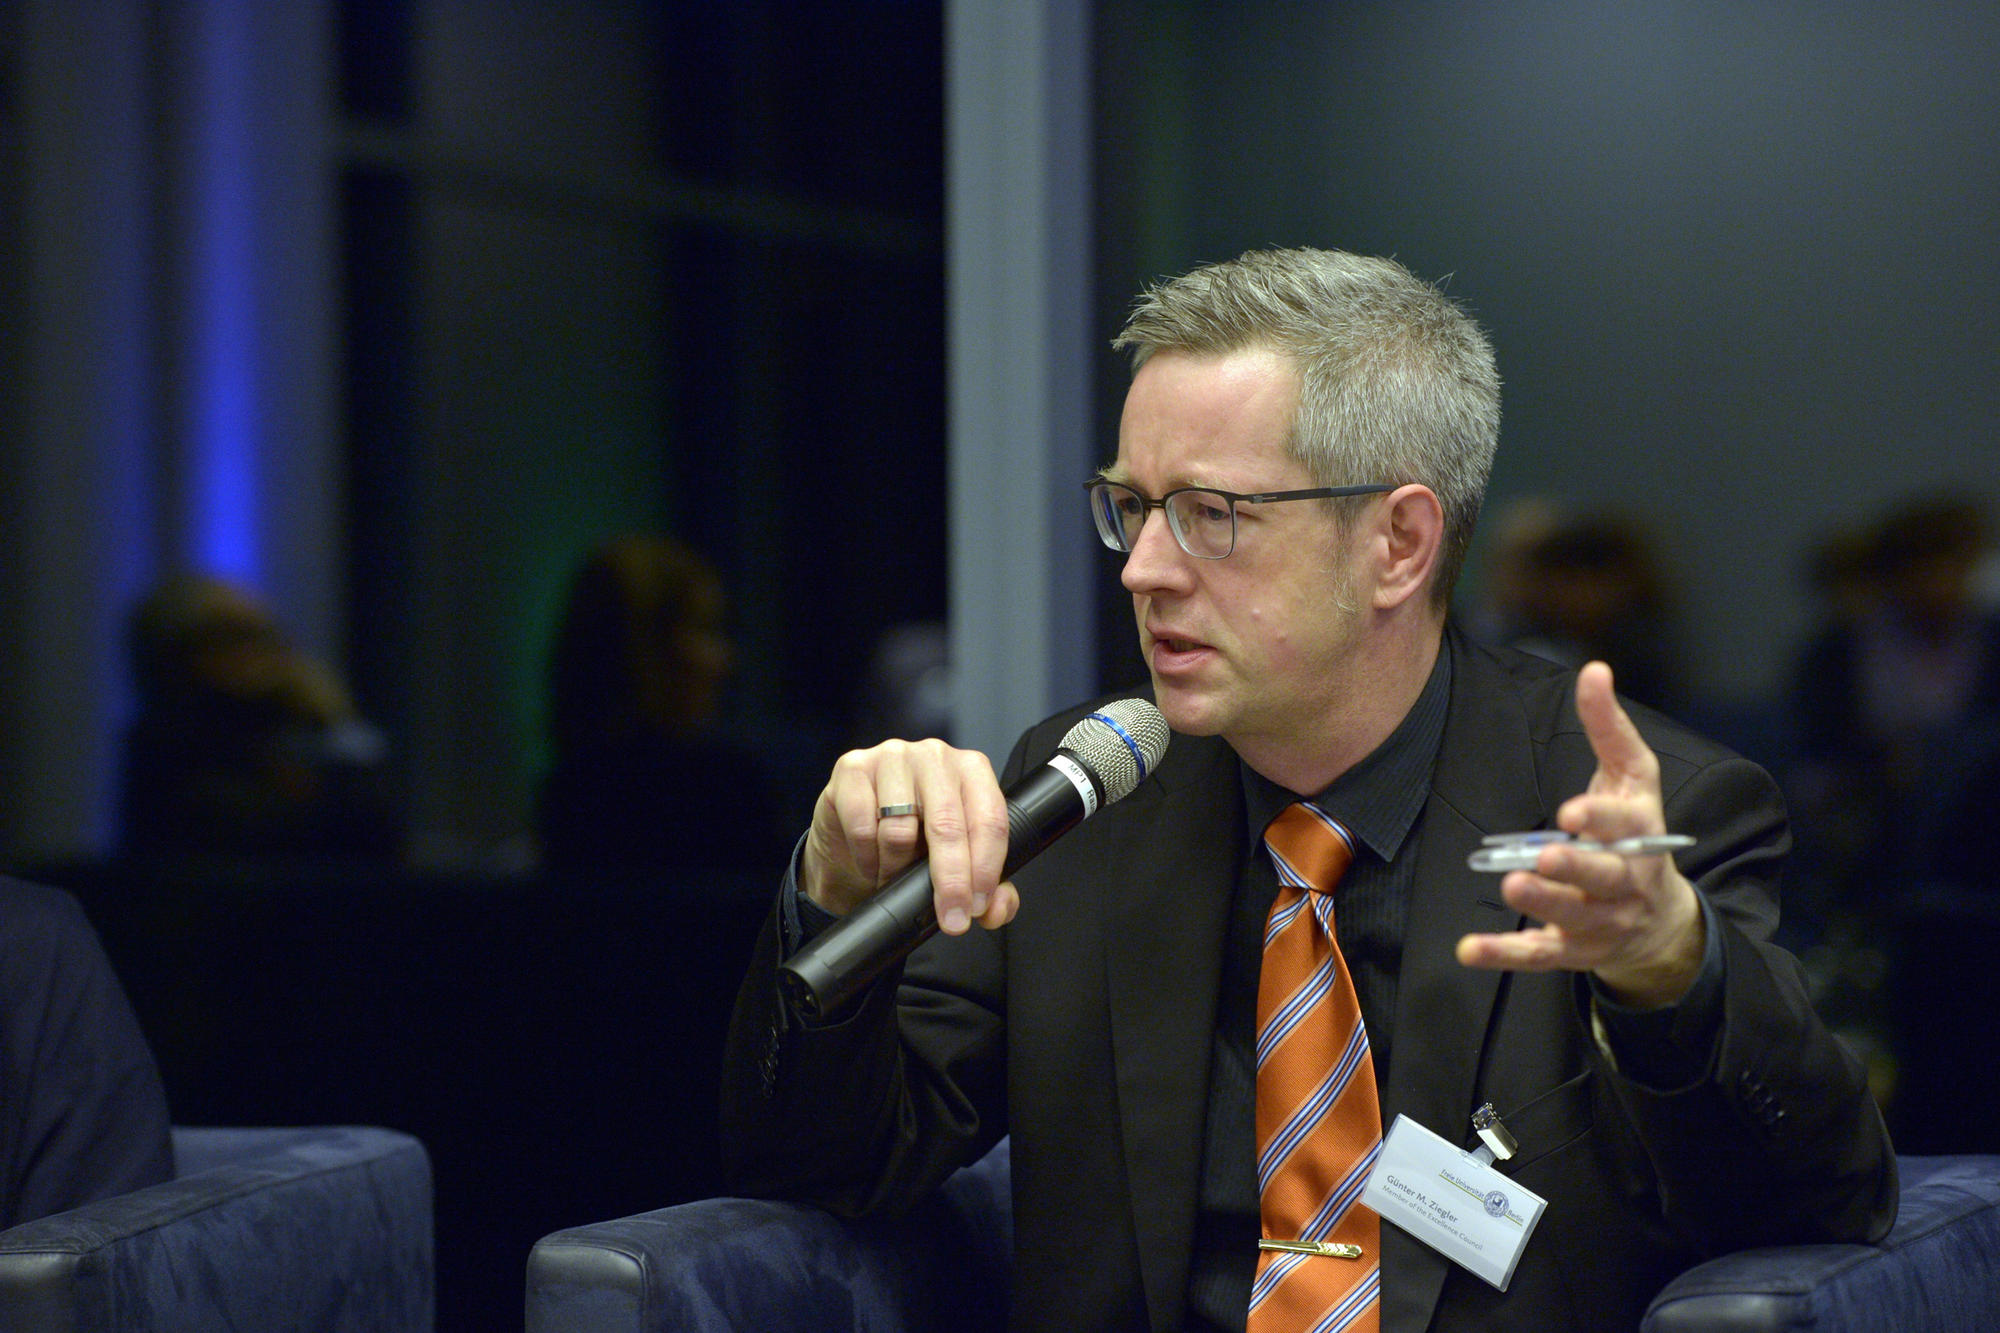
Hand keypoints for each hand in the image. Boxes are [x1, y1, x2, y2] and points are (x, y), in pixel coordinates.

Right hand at [801, 739, 1019, 934]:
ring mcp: (892, 757)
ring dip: (897, 869)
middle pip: (948, 824)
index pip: (990, 818)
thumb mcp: (957, 866)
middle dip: (951, 880)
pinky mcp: (852, 768)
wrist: (853, 836)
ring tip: (896, 877)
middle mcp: (935, 757)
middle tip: (951, 918)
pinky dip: (867, 856)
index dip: (986, 869)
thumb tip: (997, 910)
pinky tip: (871, 862)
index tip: (977, 907)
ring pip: (899, 828)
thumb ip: (988, 889)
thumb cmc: (913, 841)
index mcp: (972, 771)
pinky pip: (862, 825)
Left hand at [1455, 662, 1705, 1007]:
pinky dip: (1503, 956)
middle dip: (1574, 867)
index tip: (1571, 811)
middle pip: (1602, 877)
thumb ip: (1609, 726)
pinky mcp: (1573, 950)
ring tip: (1512, 886)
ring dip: (1542, 904)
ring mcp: (1600, 920)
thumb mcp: (1632, 777)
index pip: (1624, 827)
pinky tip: (1468, 950)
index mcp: (1640, 835)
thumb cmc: (1637, 832)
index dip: (1599, 819)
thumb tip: (1594, 669)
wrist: (1660, 920)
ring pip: (1572, 916)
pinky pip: (1538, 956)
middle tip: (1544, 855)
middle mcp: (1625, 881)